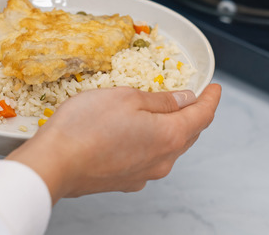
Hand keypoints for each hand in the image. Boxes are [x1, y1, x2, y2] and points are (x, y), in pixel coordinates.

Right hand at [6, 83, 221, 203]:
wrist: (54, 164)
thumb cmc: (85, 127)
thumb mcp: (127, 98)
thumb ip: (160, 100)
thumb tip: (182, 99)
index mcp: (169, 136)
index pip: (202, 116)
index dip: (211, 99)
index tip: (214, 88)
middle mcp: (162, 161)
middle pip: (188, 134)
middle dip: (194, 114)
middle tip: (193, 97)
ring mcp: (144, 174)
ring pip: (169, 148)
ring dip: (172, 129)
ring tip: (165, 112)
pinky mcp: (126, 181)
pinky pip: (148, 159)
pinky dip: (151, 143)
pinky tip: (139, 133)